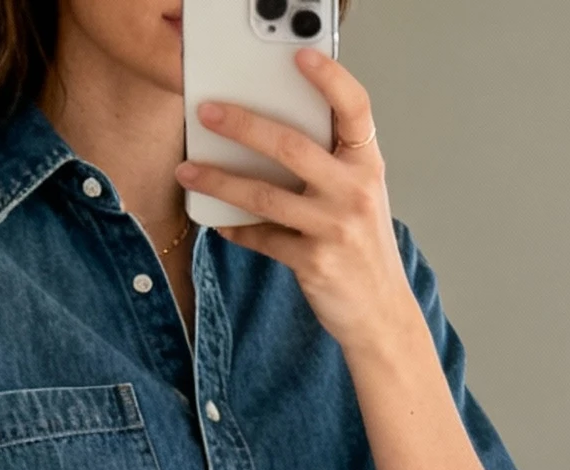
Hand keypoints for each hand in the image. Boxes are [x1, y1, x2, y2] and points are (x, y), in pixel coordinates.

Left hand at [177, 55, 414, 359]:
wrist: (381, 313)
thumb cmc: (363, 246)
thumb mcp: (359, 195)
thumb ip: (330, 163)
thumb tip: (266, 133)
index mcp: (368, 164)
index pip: (355, 108)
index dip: (330, 78)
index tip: (300, 56)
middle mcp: (354, 191)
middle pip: (291, 146)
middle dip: (243, 125)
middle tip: (208, 112)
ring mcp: (334, 228)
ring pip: (265, 195)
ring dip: (219, 180)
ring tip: (188, 170)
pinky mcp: (314, 263)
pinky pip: (262, 238)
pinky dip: (236, 229)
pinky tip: (217, 221)